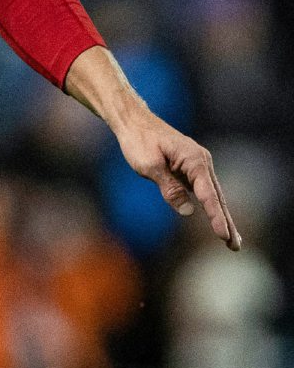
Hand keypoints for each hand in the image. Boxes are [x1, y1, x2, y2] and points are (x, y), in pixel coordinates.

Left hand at [64, 45, 239, 249]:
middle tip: (235, 247)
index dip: (216, 217)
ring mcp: (197, 165)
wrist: (132, 121)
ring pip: (212, 195)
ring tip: (231, 240)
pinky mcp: (189, 168)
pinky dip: (211, 206)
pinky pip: (203, 190)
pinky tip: (217, 219)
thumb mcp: (149, 166)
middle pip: (217, 197)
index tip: (223, 235)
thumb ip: (169, 188)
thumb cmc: (138, 140)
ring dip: (221, 216)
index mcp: (194, 160)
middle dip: (226, 222)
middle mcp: (201, 162)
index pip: (208, 194)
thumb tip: (188, 210)